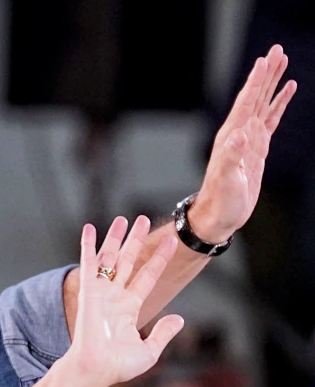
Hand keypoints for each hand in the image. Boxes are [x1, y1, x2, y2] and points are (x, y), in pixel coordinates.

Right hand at [62, 216, 183, 386]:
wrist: (95, 369)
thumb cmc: (117, 366)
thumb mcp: (149, 351)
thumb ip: (163, 333)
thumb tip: (178, 319)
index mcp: (128, 309)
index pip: (147, 276)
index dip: (159, 259)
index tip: (171, 242)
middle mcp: (114, 297)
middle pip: (128, 261)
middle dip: (136, 241)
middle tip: (142, 220)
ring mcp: (101, 292)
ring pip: (110, 258)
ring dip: (115, 238)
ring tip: (123, 218)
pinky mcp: (88, 291)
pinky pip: (88, 263)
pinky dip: (88, 245)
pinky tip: (89, 228)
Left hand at [188, 45, 295, 242]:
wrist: (219, 216)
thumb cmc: (220, 200)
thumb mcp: (226, 180)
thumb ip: (230, 158)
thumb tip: (238, 136)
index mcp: (231, 136)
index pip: (246, 102)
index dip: (256, 81)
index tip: (265, 60)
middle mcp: (238, 133)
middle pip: (255, 96)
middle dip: (266, 73)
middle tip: (277, 50)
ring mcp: (248, 139)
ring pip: (263, 102)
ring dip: (273, 82)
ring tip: (283, 61)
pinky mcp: (257, 147)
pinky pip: (271, 118)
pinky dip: (279, 103)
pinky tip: (287, 90)